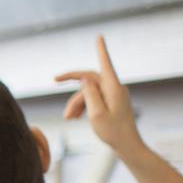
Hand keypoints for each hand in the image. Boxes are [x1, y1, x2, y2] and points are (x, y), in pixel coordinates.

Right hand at [55, 35, 142, 154]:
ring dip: (75, 102)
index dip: (101, 49)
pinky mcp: (111, 102)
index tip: (99, 36)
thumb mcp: (96, 114)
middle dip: (72, 88)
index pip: (105, 63)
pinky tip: (75, 118)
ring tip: (68, 118)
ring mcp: (113, 95)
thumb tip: (85, 79)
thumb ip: (90, 94)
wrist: (127, 146)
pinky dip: (82, 106)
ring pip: (88, 91)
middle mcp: (115, 88)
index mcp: (113, 88)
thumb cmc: (113, 131)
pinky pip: (93, 98)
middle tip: (54, 80)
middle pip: (89, 79)